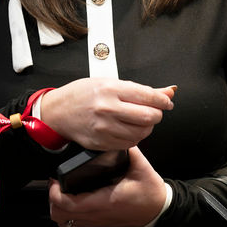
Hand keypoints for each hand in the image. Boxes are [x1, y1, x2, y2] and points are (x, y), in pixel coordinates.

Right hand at [39, 79, 174, 150]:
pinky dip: (134, 137)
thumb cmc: (82, 95)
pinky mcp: (102, 143)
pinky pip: (129, 143)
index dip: (163, 101)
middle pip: (149, 117)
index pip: (149, 97)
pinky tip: (128, 129)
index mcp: (110, 89)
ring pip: (142, 133)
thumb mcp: (110, 83)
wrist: (58, 112)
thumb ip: (141, 90)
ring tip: (139, 120)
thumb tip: (168, 91)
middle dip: (156, 114)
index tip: (166, 102)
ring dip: (146, 127)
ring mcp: (104, 128)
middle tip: (153, 111)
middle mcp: (108, 109)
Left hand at [49, 147, 166, 226]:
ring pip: (64, 223)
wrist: (158, 210)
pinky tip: (70, 202)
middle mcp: (98, 215)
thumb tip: (116, 136)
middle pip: (60, 216)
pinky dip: (66, 215)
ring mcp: (96, 222)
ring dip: (58, 208)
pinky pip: (73, 225)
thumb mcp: (141, 167)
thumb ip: (129, 150)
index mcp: (106, 201)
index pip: (69, 204)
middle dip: (52, 199)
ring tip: (61, 192)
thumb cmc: (150, 192)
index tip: (56, 179)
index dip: (56, 192)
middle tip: (56, 183)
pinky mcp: (97, 225)